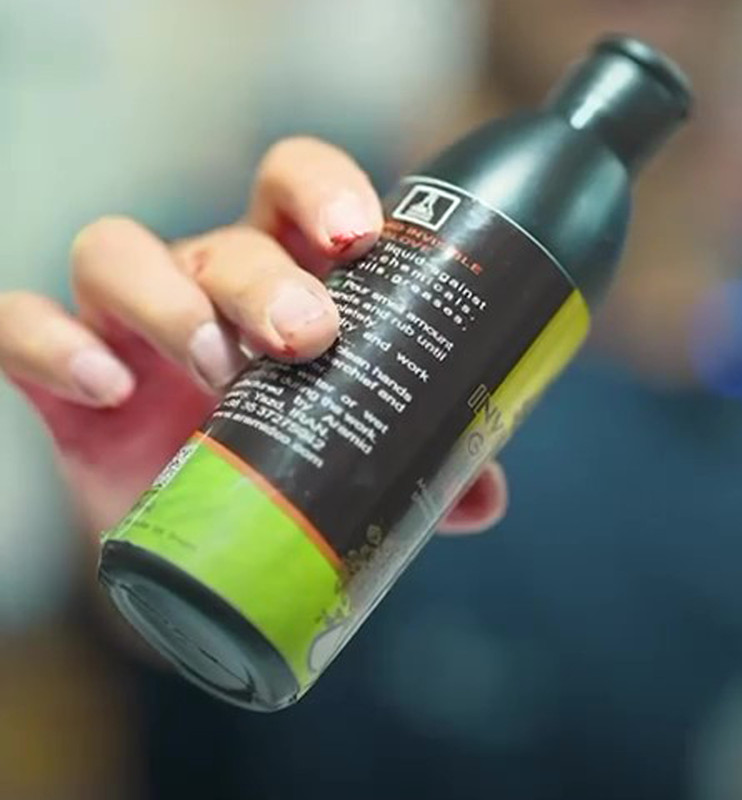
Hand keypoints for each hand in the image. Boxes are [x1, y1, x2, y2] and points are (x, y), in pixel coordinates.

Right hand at [0, 138, 506, 538]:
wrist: (195, 541)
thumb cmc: (275, 471)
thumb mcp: (348, 464)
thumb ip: (417, 466)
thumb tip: (483, 495)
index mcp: (281, 281)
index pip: (292, 188)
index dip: (323, 190)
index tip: (360, 236)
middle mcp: (203, 285)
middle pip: (222, 236)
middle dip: (262, 276)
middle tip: (304, 338)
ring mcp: (126, 324)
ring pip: (115, 252)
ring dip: (169, 302)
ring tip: (215, 373)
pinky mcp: (60, 374)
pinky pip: (23, 324)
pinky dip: (54, 342)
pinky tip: (108, 388)